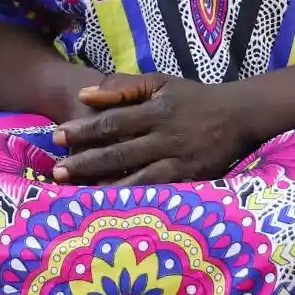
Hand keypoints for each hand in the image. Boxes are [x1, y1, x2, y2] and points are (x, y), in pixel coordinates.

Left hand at [51, 73, 255, 185]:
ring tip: (78, 198)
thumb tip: (85, 95)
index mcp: (155, 111)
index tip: (57, 137)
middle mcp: (165, 137)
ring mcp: (178, 162)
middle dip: (86, 163)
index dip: (83, 130)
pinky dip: (137, 202)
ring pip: (138, 180)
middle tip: (57, 172)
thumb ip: (123, 87)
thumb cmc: (193, 98)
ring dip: (106, 189)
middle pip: (119, 153)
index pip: (112, 122)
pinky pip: (160, 194)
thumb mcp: (160, 83)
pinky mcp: (190, 181)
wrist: (238, 116)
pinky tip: (115, 210)